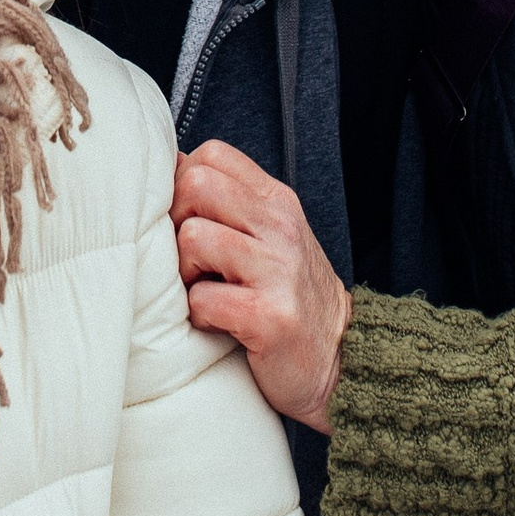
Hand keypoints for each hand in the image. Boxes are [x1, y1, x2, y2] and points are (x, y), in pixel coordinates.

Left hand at [172, 140, 352, 432]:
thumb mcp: (271, 236)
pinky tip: (218, 322)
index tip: (189, 219)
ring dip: (185, 273)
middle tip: (191, 259)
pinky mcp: (269, 316)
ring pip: (193, 238)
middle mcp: (281, 227)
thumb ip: (231, 202)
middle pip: (196, 186)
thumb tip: (172, 165)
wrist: (342, 361)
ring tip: (206, 290)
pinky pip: (202, 299)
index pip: (212, 155)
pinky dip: (199, 315)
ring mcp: (278, 270)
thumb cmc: (289, 297)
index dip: (183, 183)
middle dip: (177, 222)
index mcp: (277, 202)